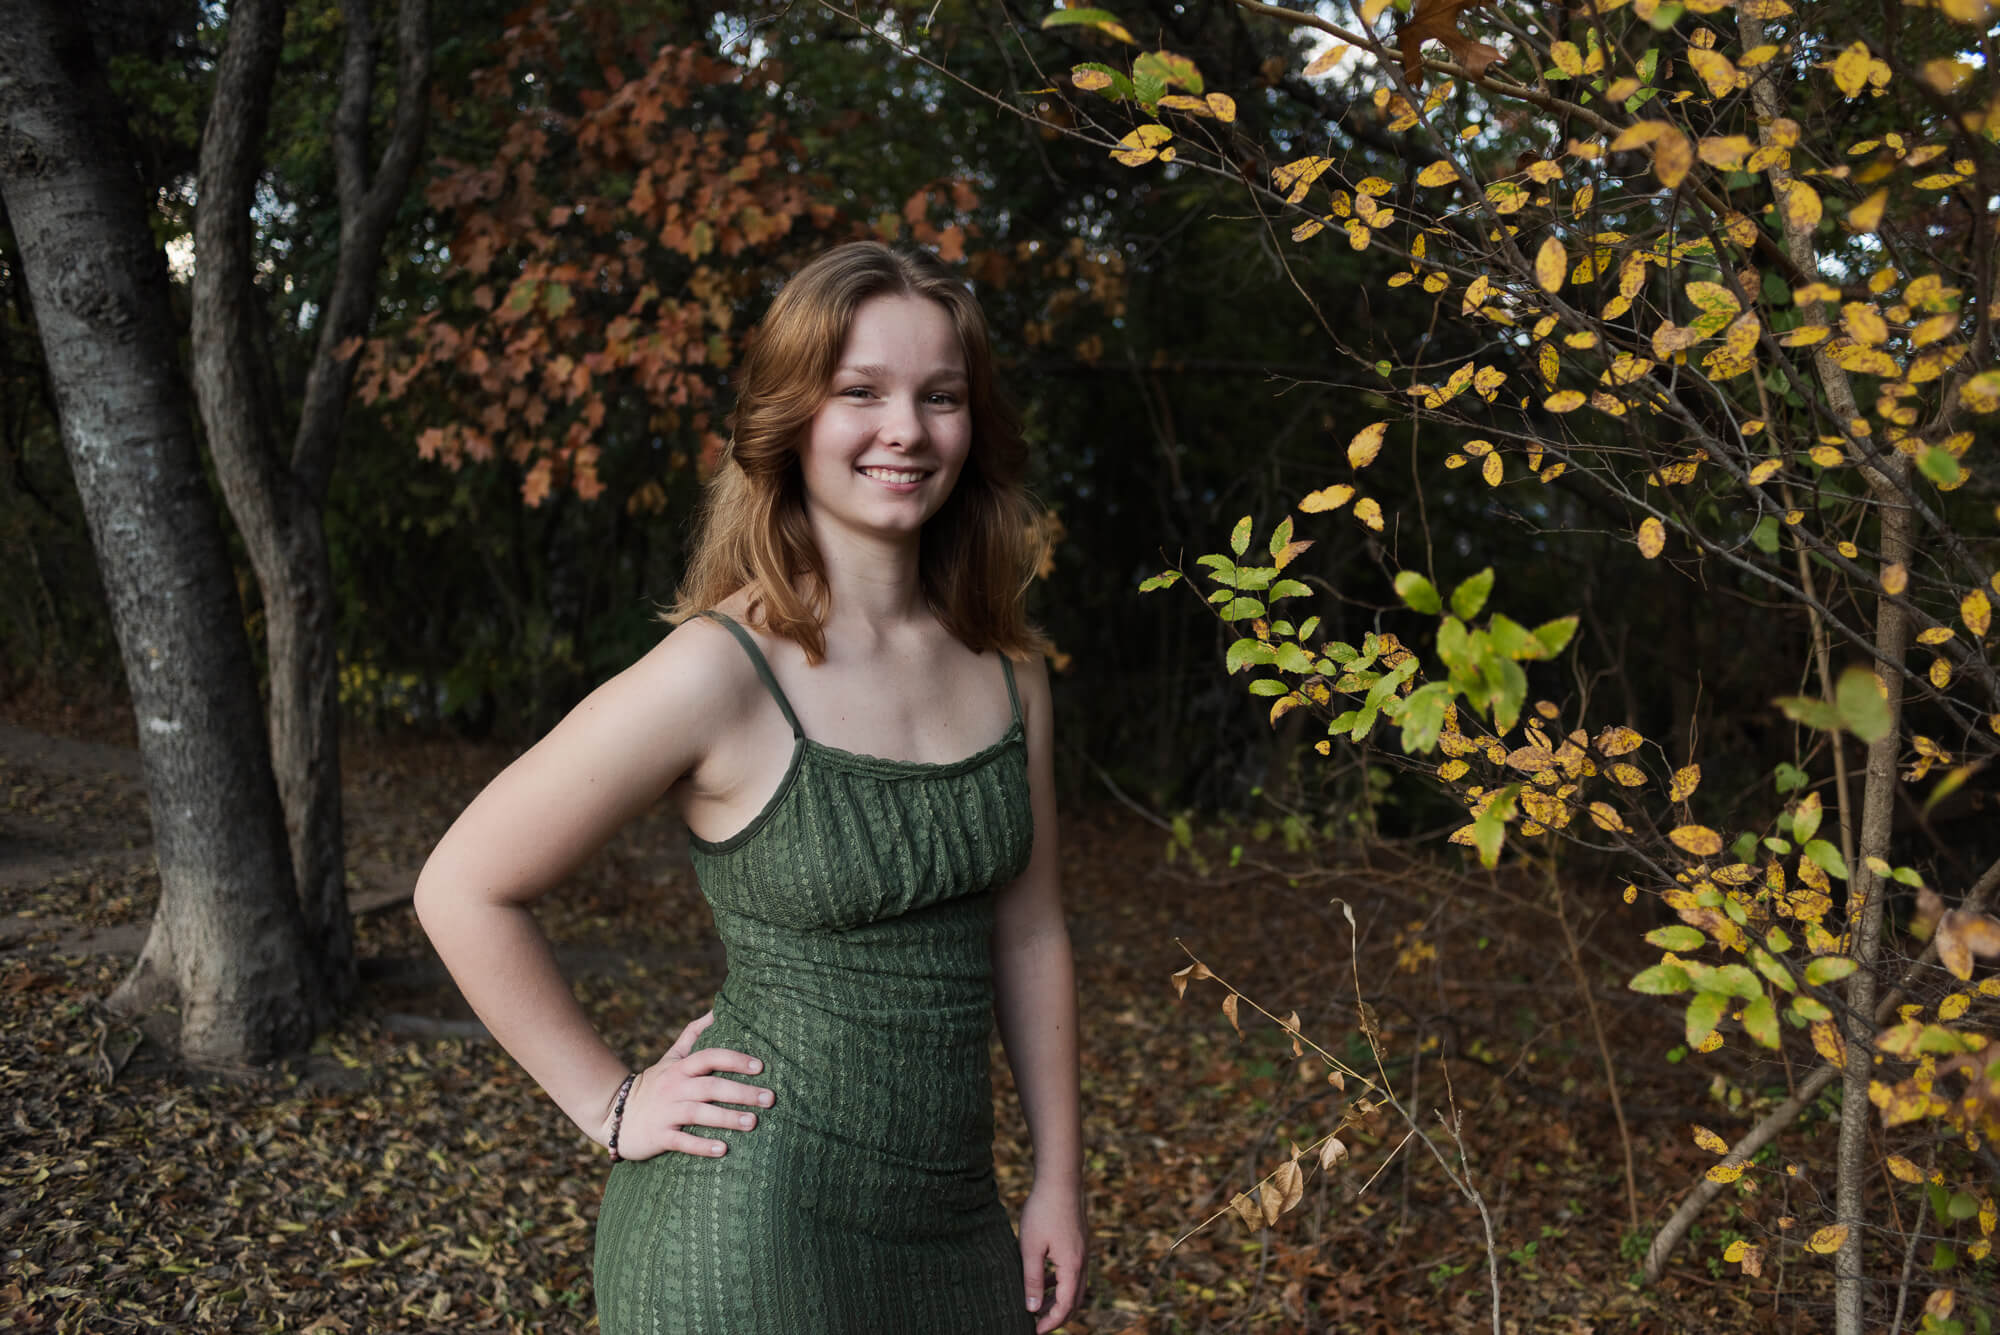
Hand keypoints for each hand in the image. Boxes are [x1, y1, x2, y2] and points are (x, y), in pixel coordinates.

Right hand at [603, 1009, 771, 1160]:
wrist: (614, 1115)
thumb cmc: (654, 1085)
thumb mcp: (672, 1058)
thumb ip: (694, 1034)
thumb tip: (718, 1009)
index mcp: (681, 1068)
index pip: (710, 1057)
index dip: (735, 1060)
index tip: (760, 1066)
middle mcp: (674, 1087)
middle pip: (711, 1087)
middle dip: (742, 1092)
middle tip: (770, 1099)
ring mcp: (666, 1112)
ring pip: (699, 1114)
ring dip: (727, 1118)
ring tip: (753, 1123)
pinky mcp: (659, 1136)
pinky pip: (682, 1141)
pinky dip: (702, 1146)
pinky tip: (723, 1149)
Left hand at [1019, 1178, 1085, 1332]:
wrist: (1061, 1179)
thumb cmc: (1043, 1211)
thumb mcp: (1030, 1247)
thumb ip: (1032, 1280)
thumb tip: (1031, 1309)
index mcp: (1072, 1267)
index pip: (1065, 1307)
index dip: (1050, 1323)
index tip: (1034, 1331)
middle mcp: (1082, 1262)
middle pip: (1074, 1301)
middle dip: (1057, 1316)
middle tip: (1037, 1324)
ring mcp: (1083, 1252)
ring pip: (1074, 1287)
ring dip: (1058, 1300)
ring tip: (1038, 1306)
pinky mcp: (1079, 1242)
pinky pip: (1073, 1272)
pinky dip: (1060, 1283)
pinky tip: (1044, 1279)